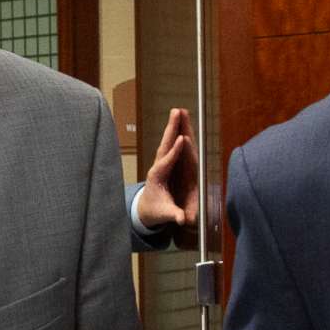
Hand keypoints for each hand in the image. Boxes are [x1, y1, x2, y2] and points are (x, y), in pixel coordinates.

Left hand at [134, 109, 197, 235]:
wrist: (146, 208)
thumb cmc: (157, 210)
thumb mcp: (164, 214)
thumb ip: (173, 214)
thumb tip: (182, 219)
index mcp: (158, 177)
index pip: (167, 162)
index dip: (175, 151)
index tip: (183, 139)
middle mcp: (159, 166)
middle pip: (166, 145)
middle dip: (172, 129)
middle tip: (177, 112)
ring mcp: (163, 162)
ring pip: (169, 141)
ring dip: (175, 126)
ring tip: (180, 110)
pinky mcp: (168, 161)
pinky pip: (173, 144)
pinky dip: (178, 131)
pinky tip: (182, 119)